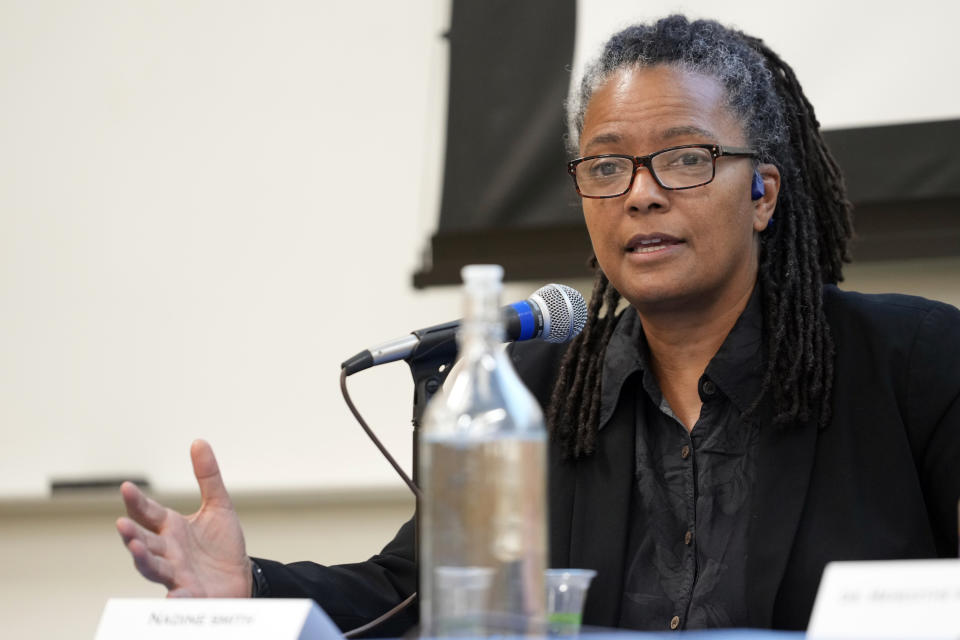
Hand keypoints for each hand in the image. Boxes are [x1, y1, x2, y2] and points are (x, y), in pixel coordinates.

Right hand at [116, 439, 252, 597]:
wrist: (239, 577)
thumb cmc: (221, 544)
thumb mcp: (218, 506)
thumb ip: (207, 476)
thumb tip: (198, 441)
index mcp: (171, 528)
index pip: (147, 513)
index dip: (136, 501)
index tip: (127, 487)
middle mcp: (168, 551)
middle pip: (144, 542)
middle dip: (132, 534)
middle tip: (122, 524)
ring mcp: (176, 573)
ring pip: (153, 568)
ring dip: (143, 560)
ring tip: (135, 549)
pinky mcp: (190, 594)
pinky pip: (180, 597)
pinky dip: (175, 597)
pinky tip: (174, 594)